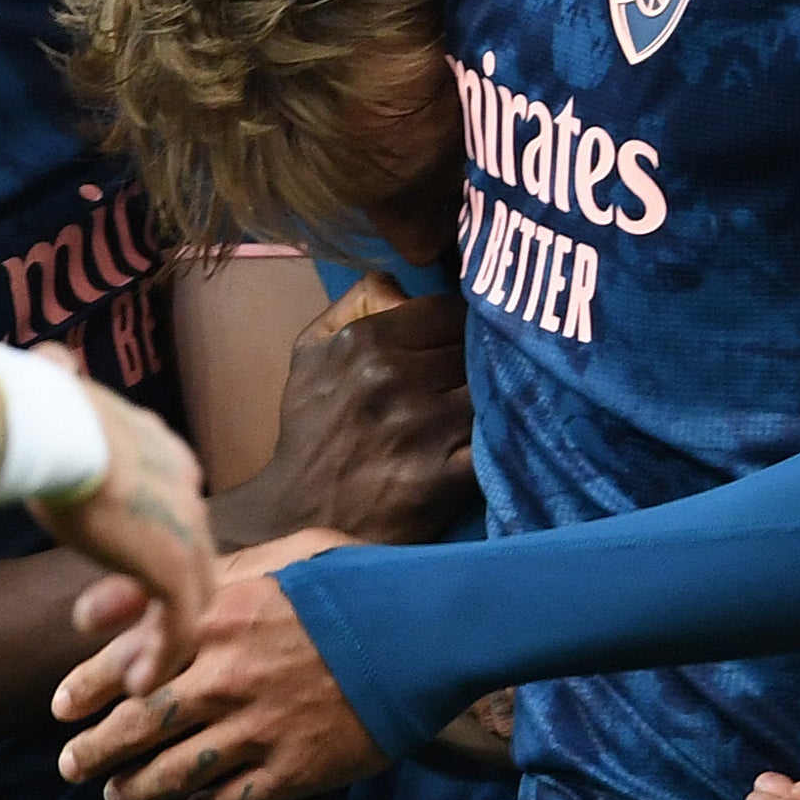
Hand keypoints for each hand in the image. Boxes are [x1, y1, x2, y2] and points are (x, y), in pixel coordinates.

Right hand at [32, 379, 212, 698]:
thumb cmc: (40, 411)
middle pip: (188, 556)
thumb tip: (43, 360)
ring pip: (189, 599)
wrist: (54, 430)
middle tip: (102, 619)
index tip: (107, 563)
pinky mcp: (176, 572)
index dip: (145, 541)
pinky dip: (162, 658)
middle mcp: (186, 490)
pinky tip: (137, 684)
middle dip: (152, 594)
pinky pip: (180, 629)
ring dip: (160, 637)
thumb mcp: (56, 393)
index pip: (175, 505)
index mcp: (162, 449)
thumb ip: (58, 384)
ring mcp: (187, 533)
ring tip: (131, 673)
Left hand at [51, 535, 386, 799]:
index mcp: (216, 620)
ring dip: (136, 789)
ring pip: (174, 773)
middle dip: (95, 749)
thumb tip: (148, 586)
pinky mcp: (296, 769)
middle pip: (138, 726)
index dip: (84, 688)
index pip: (125, 661)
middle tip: (71, 766)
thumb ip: (208, 572)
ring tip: (115, 796)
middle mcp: (226, 678)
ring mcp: (260, 729)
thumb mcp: (277, 556)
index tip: (60, 707)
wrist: (427, 631)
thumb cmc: (353, 583)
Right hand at [211, 277, 472, 551]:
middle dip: (478, 361)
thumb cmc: (310, 431)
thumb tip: (404, 281)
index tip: (461, 343)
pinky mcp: (444, 478)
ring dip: (492, 399)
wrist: (298, 518)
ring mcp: (422, 429)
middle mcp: (393, 379)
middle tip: (475, 380)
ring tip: (489, 409)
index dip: (460, 325)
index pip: (450, 310)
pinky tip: (495, 442)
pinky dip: (500, 439)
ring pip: (491, 389)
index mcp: (364, 341)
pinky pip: (495, 441)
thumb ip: (355, 303)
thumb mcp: (310, 352)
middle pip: (474, 348)